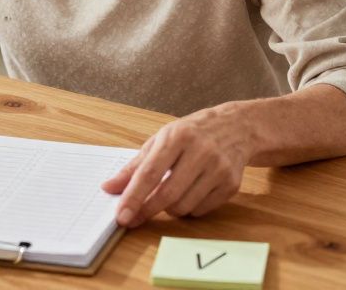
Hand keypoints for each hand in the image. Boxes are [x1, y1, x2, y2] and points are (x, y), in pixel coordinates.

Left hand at [102, 105, 252, 224]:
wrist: (237, 127)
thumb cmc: (192, 133)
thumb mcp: (161, 140)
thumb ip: (134, 166)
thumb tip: (109, 188)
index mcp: (178, 136)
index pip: (150, 173)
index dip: (133, 197)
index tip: (121, 215)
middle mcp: (200, 152)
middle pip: (167, 194)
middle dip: (147, 210)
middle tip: (134, 218)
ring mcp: (219, 169)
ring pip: (184, 206)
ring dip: (168, 209)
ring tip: (168, 195)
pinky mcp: (231, 184)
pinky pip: (201, 210)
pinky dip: (188, 209)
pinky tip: (189, 194)